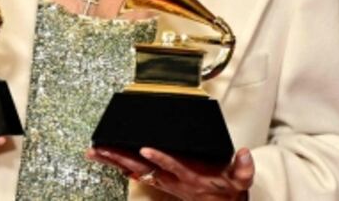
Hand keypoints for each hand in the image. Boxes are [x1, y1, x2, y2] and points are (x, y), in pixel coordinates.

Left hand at [87, 146, 254, 199]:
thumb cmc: (229, 190)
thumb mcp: (241, 181)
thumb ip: (244, 169)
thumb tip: (245, 153)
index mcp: (190, 177)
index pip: (173, 166)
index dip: (160, 158)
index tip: (146, 148)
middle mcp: (173, 180)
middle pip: (142, 168)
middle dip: (120, 158)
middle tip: (99, 148)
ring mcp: (164, 181)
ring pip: (134, 171)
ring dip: (114, 161)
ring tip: (93, 151)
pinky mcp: (161, 181)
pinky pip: (136, 173)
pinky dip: (120, 165)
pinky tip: (106, 159)